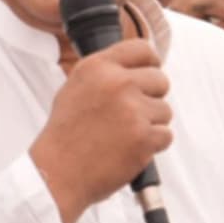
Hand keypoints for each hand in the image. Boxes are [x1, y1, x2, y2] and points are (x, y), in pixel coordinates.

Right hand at [29, 39, 172, 222]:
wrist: (57, 173)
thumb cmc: (66, 134)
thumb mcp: (76, 87)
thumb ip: (106, 72)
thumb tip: (139, 66)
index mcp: (98, 67)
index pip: (142, 49)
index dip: (151, 62)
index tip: (150, 72)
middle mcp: (117, 83)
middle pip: (160, 80)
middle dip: (151, 98)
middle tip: (132, 115)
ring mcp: (133, 110)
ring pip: (165, 110)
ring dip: (151, 124)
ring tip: (124, 135)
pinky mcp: (144, 137)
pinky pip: (165, 135)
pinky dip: (152, 145)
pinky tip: (129, 149)